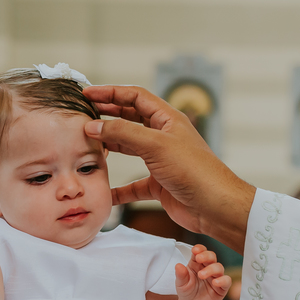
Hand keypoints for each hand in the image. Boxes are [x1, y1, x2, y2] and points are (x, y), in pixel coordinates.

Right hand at [83, 85, 254, 250]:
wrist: (215, 206)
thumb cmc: (195, 171)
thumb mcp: (156, 145)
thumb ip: (123, 133)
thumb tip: (94, 125)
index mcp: (168, 119)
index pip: (135, 97)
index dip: (111, 92)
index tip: (88, 93)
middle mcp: (164, 137)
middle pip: (130, 119)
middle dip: (107, 114)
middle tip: (84, 113)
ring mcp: (161, 160)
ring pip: (130, 147)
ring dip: (110, 144)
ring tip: (88, 142)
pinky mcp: (159, 184)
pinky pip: (133, 184)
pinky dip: (119, 188)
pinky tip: (105, 190)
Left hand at [176, 245, 230, 299]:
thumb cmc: (187, 292)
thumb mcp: (181, 284)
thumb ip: (180, 275)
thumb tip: (178, 265)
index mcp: (196, 263)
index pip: (200, 252)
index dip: (199, 249)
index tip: (194, 250)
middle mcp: (208, 268)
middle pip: (212, 256)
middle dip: (206, 255)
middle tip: (199, 259)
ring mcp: (216, 277)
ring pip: (219, 267)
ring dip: (211, 269)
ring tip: (201, 275)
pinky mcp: (222, 288)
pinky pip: (227, 281)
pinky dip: (223, 280)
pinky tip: (215, 282)